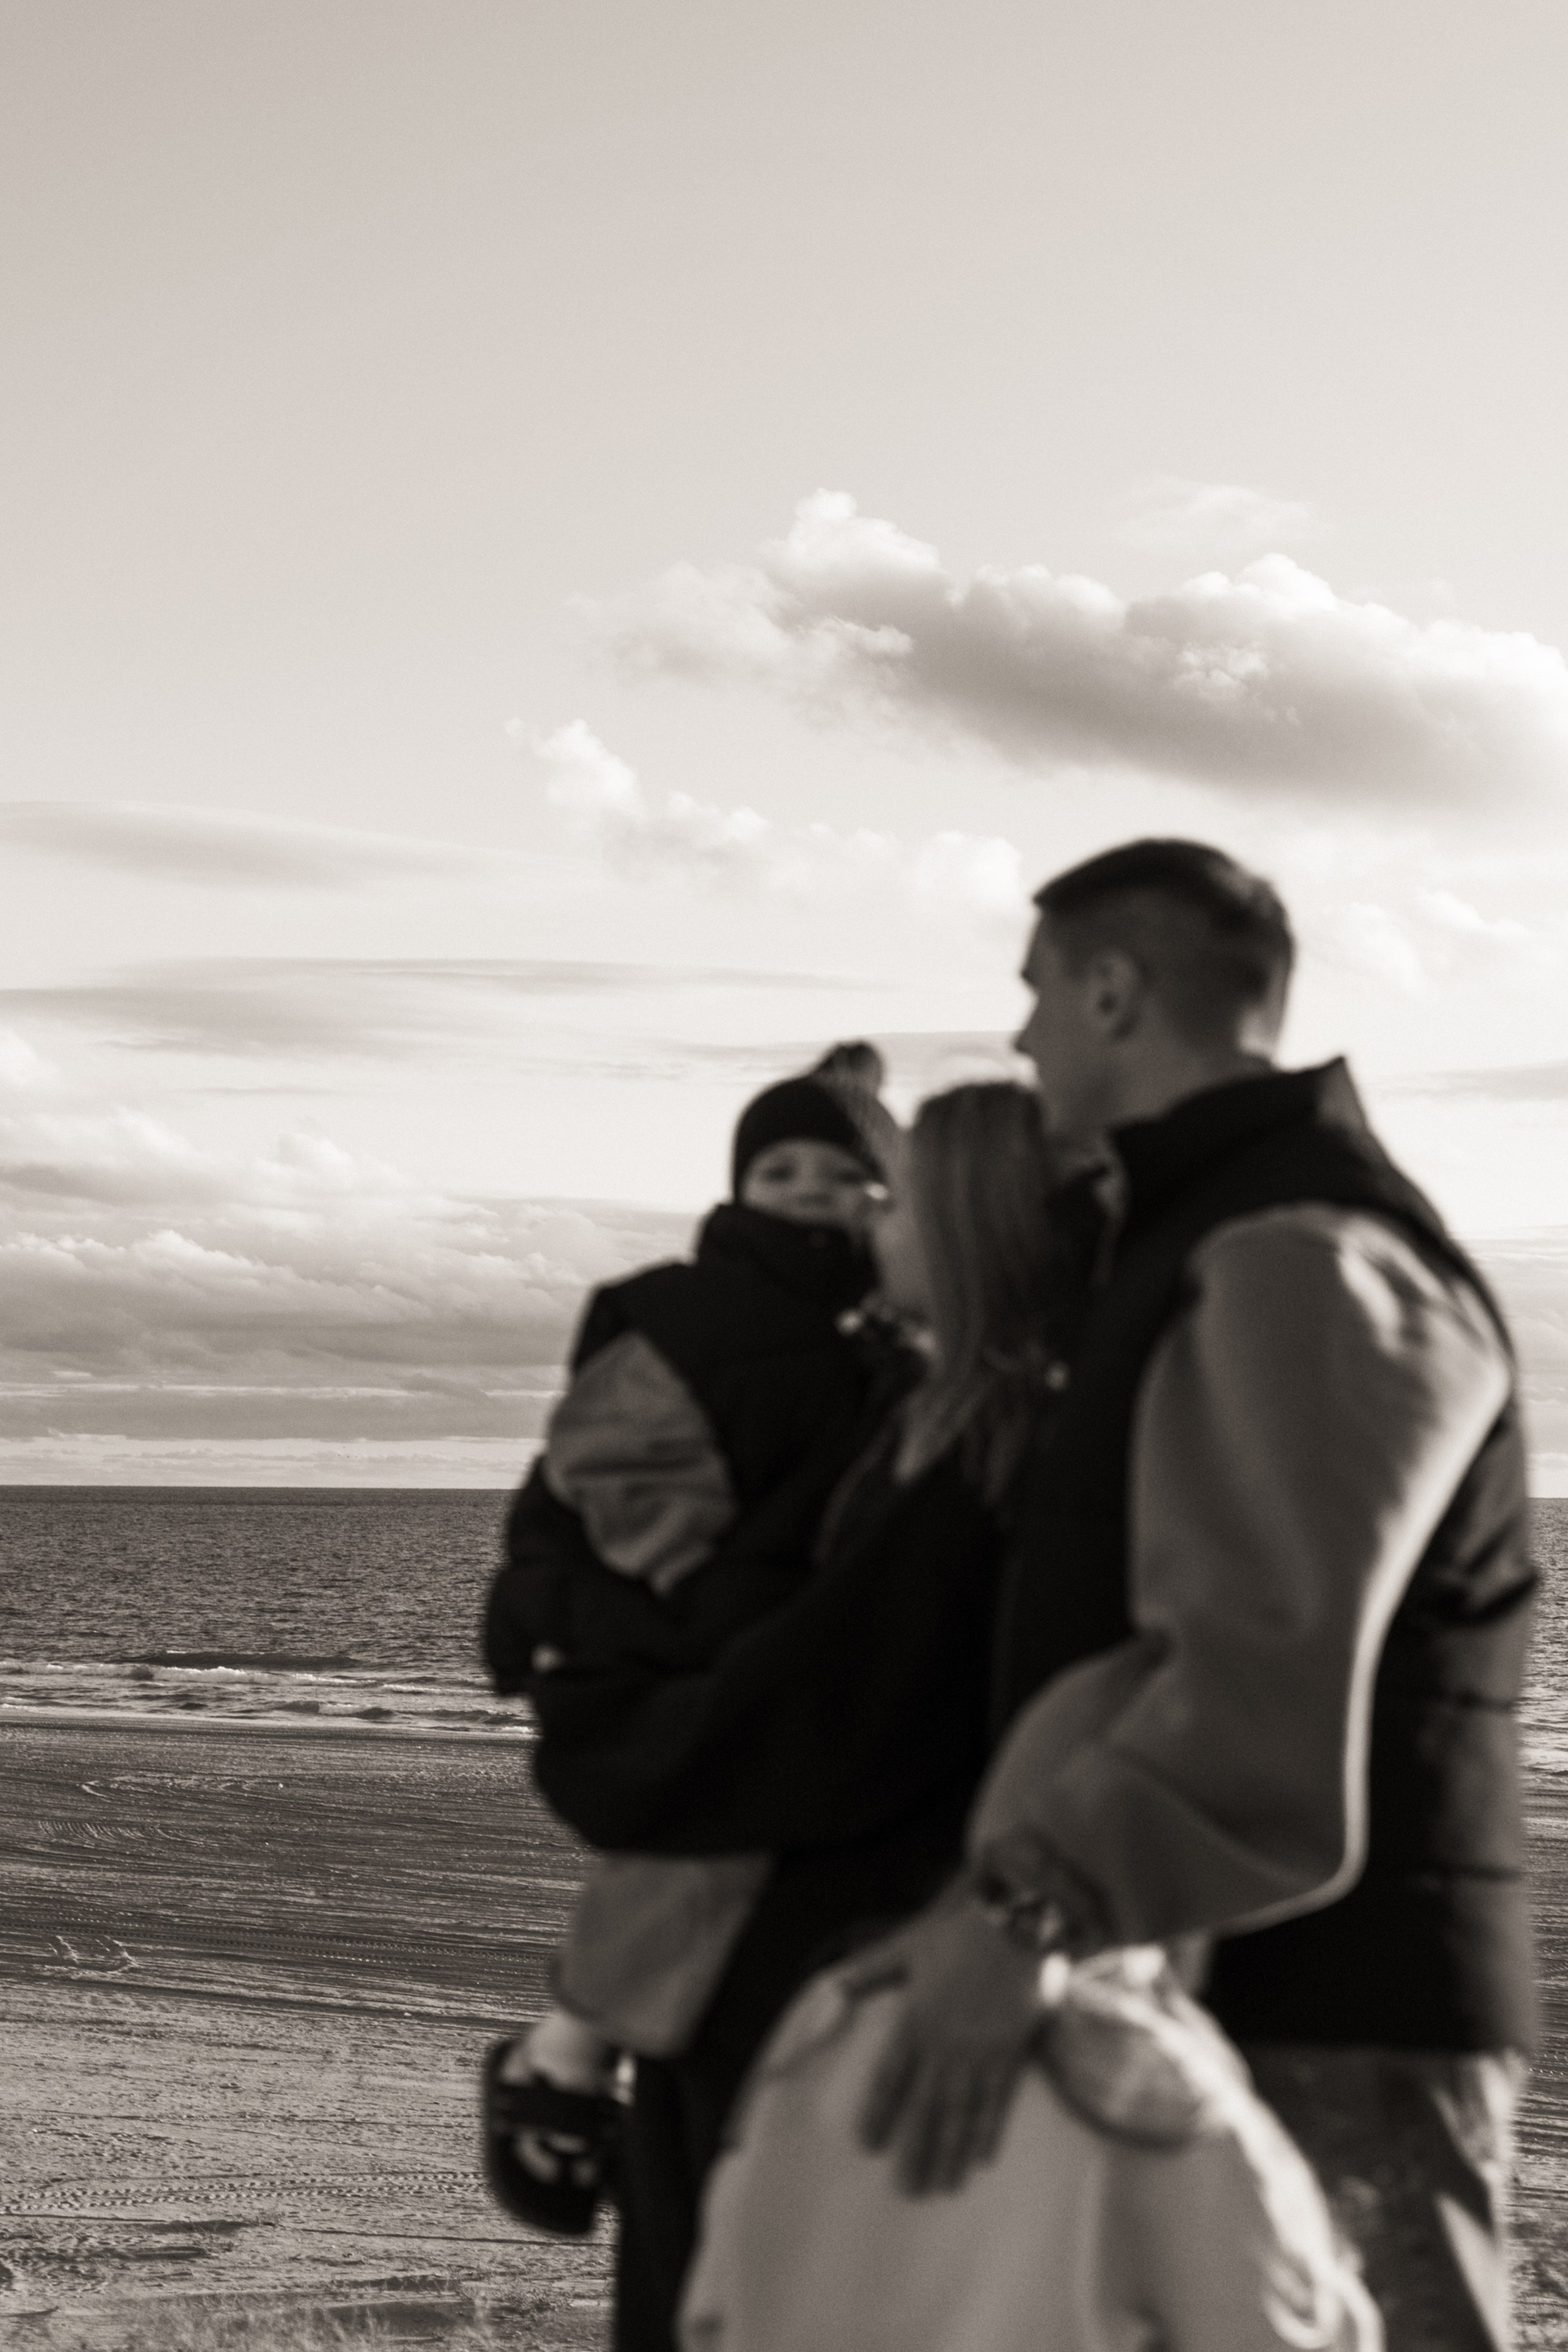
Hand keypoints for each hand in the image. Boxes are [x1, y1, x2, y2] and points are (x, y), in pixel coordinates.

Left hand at [851, 1890, 1046, 2196]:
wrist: (1015, 1925)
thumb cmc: (957, 1935)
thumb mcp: (905, 1947)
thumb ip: (869, 1971)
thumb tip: (833, 1986)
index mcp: (914, 2023)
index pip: (889, 2080)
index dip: (878, 2114)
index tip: (869, 2146)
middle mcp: (944, 2048)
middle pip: (926, 2111)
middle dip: (918, 2153)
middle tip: (909, 2191)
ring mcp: (979, 2056)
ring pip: (962, 2115)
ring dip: (952, 2154)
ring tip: (945, 2187)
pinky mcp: (1010, 2055)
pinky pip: (998, 2102)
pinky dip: (990, 2131)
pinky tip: (983, 2157)